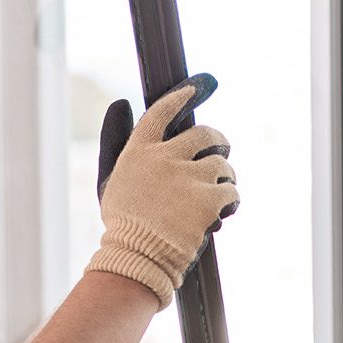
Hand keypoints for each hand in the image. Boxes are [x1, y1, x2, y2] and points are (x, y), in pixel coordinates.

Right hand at [86, 73, 239, 307]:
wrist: (136, 258)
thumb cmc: (122, 221)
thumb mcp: (110, 177)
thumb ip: (115, 138)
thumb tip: (120, 101)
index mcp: (139, 150)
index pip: (164, 111)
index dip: (185, 94)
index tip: (202, 85)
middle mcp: (164, 158)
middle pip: (204, 135)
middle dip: (218, 143)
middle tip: (222, 153)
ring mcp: (187, 178)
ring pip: (221, 164)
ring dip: (225, 178)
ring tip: (220, 193)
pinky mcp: (207, 200)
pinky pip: (231, 191)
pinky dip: (231, 201)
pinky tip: (223, 213)